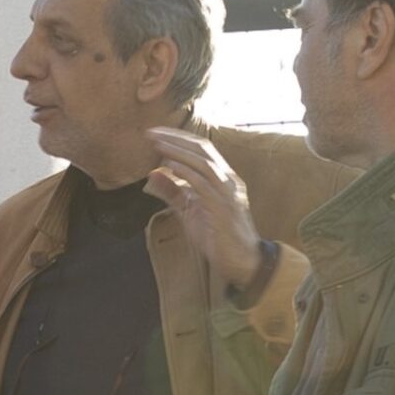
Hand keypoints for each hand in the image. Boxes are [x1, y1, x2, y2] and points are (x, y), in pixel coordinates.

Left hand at [146, 128, 262, 286]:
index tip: (157, 134)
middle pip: (203, 149)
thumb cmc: (217, 237)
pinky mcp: (223, 208)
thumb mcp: (190, 211)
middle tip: (152, 133)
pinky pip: (203, 184)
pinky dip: (185, 172)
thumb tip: (152, 175)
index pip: (203, 149)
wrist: (242, 262)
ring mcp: (228, 193)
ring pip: (203, 163)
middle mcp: (229, 180)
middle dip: (176, 139)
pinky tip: (169, 167)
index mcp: (224, 178)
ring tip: (157, 145)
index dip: (180, 138)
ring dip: (178, 152)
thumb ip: (173, 192)